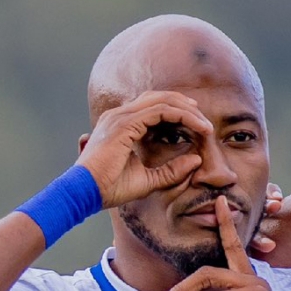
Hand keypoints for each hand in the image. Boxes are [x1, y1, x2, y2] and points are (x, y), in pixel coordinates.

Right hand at [76, 92, 211, 208]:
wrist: (84, 193)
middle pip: (160, 98)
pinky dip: (182, 115)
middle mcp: (120, 115)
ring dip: (188, 110)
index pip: (155, 108)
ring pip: (163, 101)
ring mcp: (121, 116)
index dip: (179, 113)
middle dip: (186, 107)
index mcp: (122, 124)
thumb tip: (196, 160)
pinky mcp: (125, 123)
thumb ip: (171, 171)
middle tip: (206, 122)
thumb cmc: (109, 188)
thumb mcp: (148, 180)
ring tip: (205, 124)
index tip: (198, 127)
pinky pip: (161, 111)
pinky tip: (197, 126)